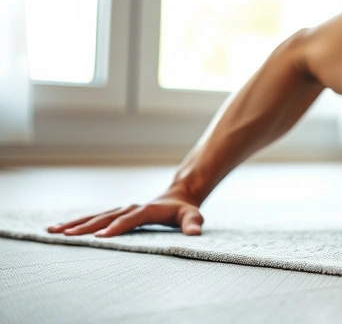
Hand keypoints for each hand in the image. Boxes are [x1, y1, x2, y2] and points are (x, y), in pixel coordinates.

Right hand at [45, 191, 204, 237]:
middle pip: (106, 217)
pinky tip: (58, 228)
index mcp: (147, 209)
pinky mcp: (115, 213)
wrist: (178, 196)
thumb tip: (195, 233)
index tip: (101, 236)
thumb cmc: (185, 210)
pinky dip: (76, 222)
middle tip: (67, 235)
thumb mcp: (193, 215)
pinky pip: (93, 218)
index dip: (117, 227)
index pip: (130, 219)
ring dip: (75, 223)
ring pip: (95, 216)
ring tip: (54, 231)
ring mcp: (121, 209)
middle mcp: (130, 207)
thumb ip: (193, 223)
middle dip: (87, 226)